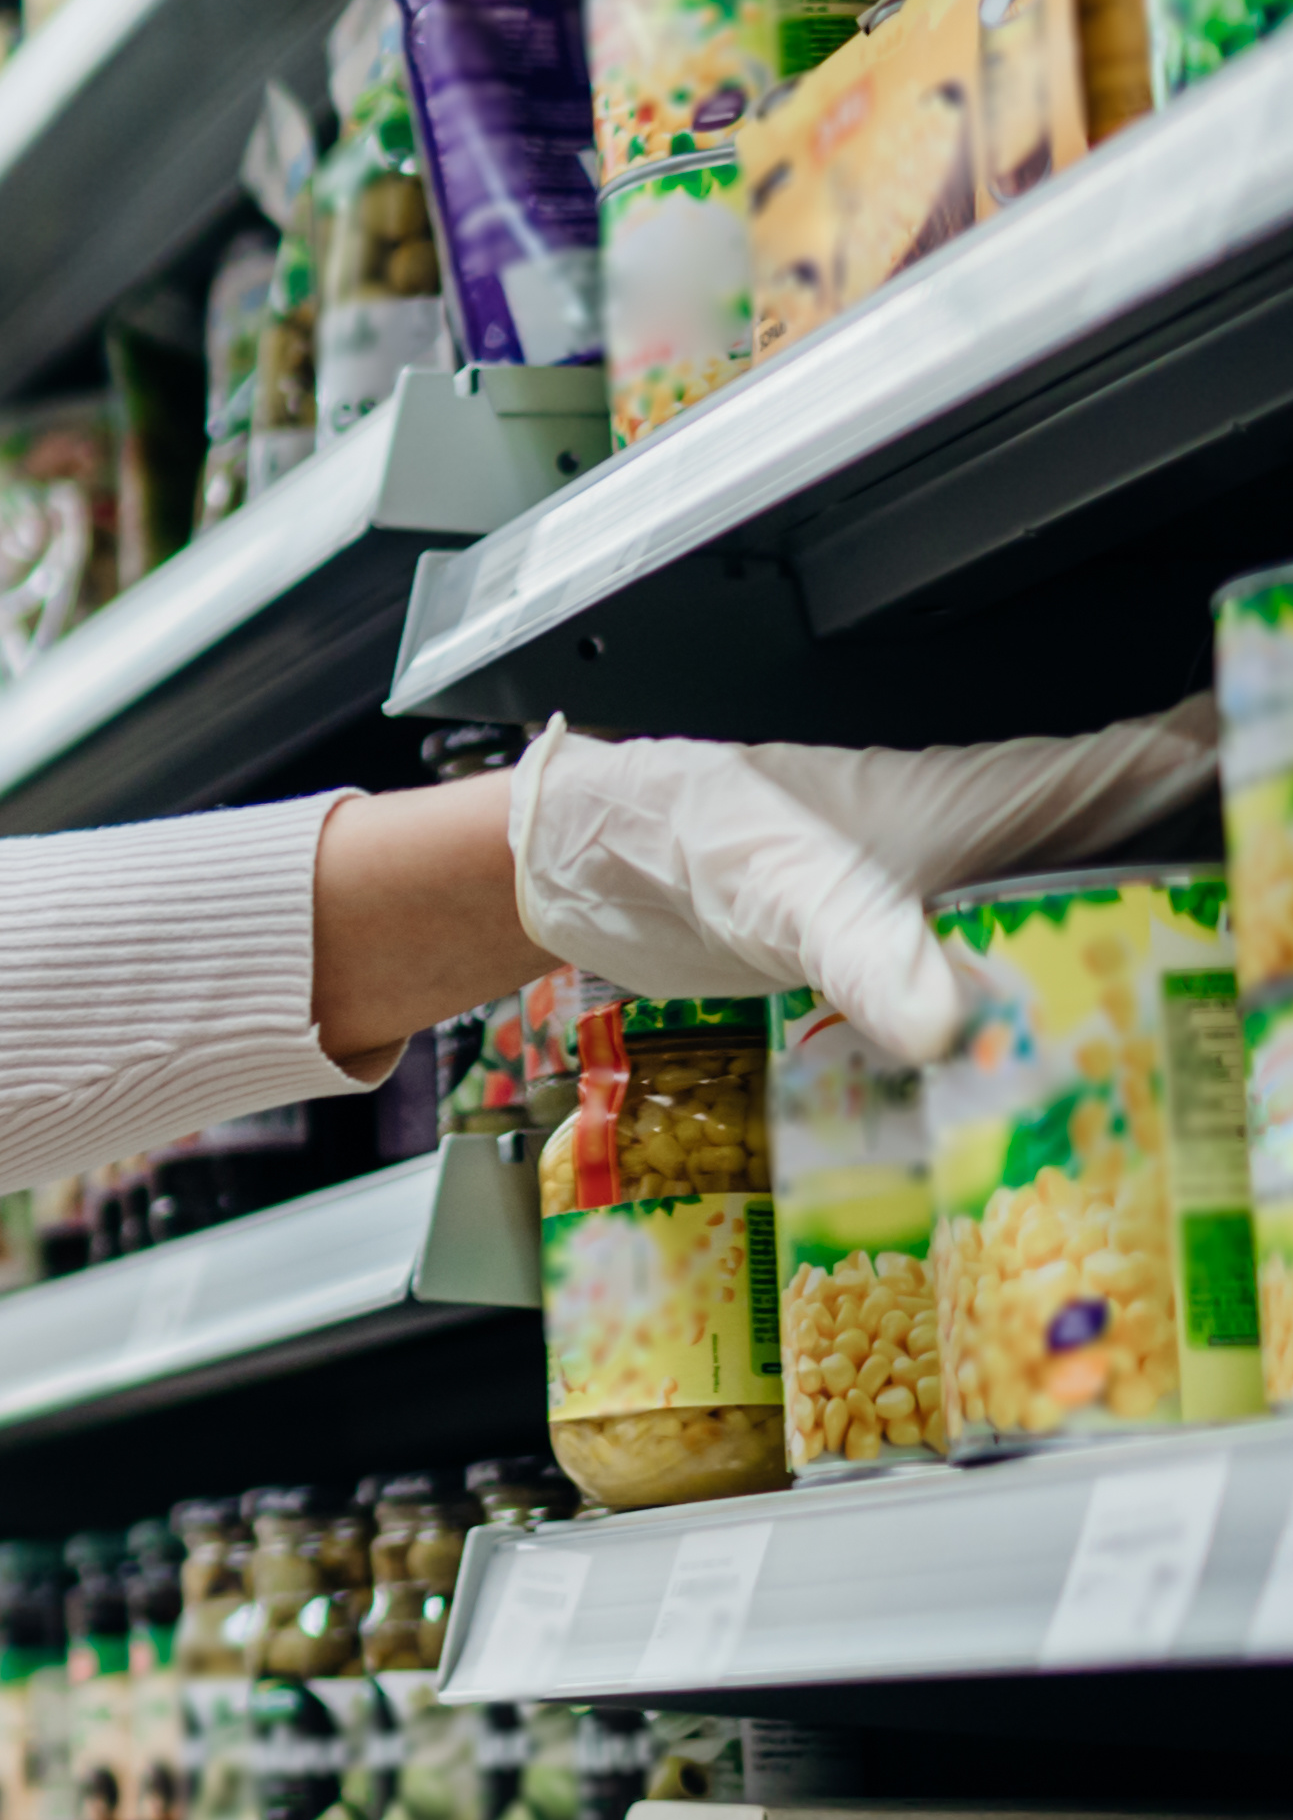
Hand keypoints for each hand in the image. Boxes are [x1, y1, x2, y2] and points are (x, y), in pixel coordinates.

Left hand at [509, 699, 1215, 1061]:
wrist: (595, 869)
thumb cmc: (690, 836)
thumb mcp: (791, 894)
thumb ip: (874, 954)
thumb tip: (950, 1029)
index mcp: (993, 799)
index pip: (1156, 765)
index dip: (1238, 768)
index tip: (1283, 798)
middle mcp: (991, 844)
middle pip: (1144, 846)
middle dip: (1220, 876)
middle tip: (1269, 929)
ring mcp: (953, 901)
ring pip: (1088, 911)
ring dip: (1151, 945)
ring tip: (1219, 993)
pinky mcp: (910, 956)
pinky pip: (1017, 973)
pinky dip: (1059, 1004)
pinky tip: (1083, 1055)